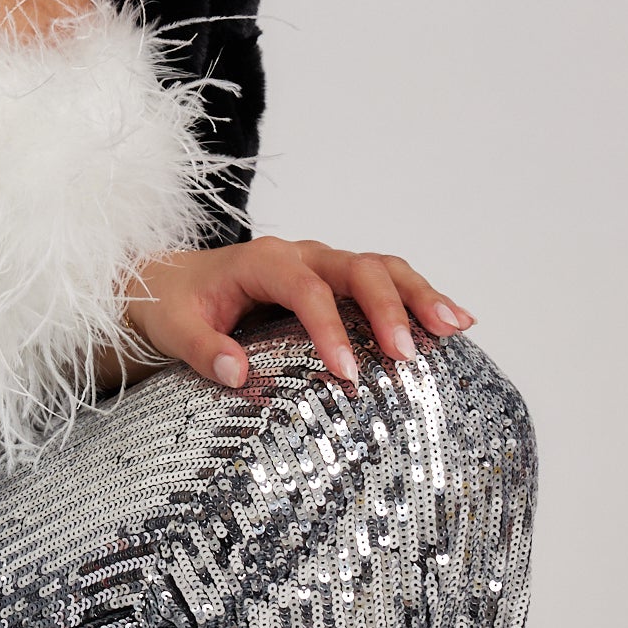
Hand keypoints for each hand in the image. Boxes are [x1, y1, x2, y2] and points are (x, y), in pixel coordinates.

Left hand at [123, 237, 475, 390]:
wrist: (170, 282)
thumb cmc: (174, 304)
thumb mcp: (174, 328)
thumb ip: (202, 348)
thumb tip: (235, 372)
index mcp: (262, 261)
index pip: (305, 288)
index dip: (328, 327)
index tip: (347, 372)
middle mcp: (300, 256)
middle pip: (357, 269)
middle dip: (388, 307)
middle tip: (409, 354)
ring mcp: (322, 266)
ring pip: (381, 268)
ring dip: (419, 295)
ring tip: (457, 326)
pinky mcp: (335, 282)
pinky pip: (383, 282)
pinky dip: (418, 298)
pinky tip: (452, 323)